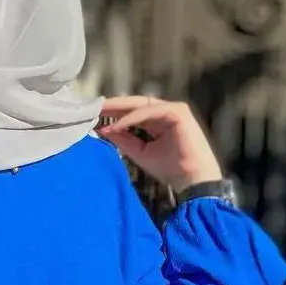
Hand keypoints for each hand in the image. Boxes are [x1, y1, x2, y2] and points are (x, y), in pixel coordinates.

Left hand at [98, 96, 222, 192]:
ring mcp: (173, 110)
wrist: (192, 180)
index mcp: (157, 121)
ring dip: (120, 108)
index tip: (94, 115)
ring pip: (141, 105)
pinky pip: (150, 112)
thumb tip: (104, 129)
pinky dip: (132, 118)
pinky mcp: (178, 112)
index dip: (113, 112)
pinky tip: (117, 125)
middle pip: (135, 104)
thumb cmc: (170, 169)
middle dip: (113, 105)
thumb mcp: (140, 152)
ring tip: (101, 112)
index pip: (132, 112)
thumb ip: (123, 139)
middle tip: (93, 107)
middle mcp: (165, 112)